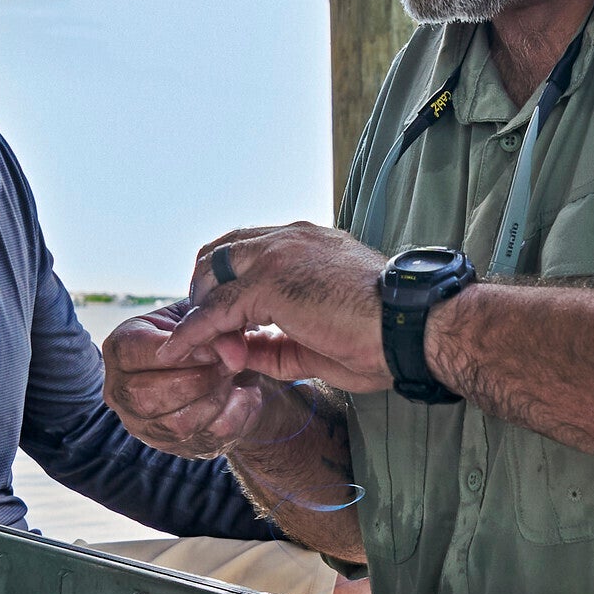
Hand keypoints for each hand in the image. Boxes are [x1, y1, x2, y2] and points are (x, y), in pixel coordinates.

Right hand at [102, 302, 298, 456]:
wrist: (224, 369)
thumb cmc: (201, 337)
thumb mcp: (203, 317)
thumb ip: (212, 323)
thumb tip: (232, 352)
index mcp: (120, 349)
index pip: (133, 352)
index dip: (179, 352)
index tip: (213, 349)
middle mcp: (121, 392)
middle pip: (147, 396)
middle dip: (198, 380)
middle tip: (228, 365)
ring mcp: (144, 425)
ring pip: (177, 424)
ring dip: (216, 398)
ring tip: (232, 377)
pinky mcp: (174, 446)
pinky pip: (207, 438)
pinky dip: (235, 414)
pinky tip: (241, 395)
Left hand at [156, 223, 392, 393]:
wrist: (412, 328)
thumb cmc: (383, 337)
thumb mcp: (317, 341)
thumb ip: (275, 344)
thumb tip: (238, 353)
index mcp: (308, 243)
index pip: (249, 250)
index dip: (228, 283)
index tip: (223, 321)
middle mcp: (289, 239)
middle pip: (220, 252)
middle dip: (204, 291)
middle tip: (202, 332)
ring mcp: (278, 255)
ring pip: (213, 276)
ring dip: (197, 312)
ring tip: (189, 347)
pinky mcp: (269, 282)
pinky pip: (215, 309)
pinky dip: (194, 332)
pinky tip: (181, 352)